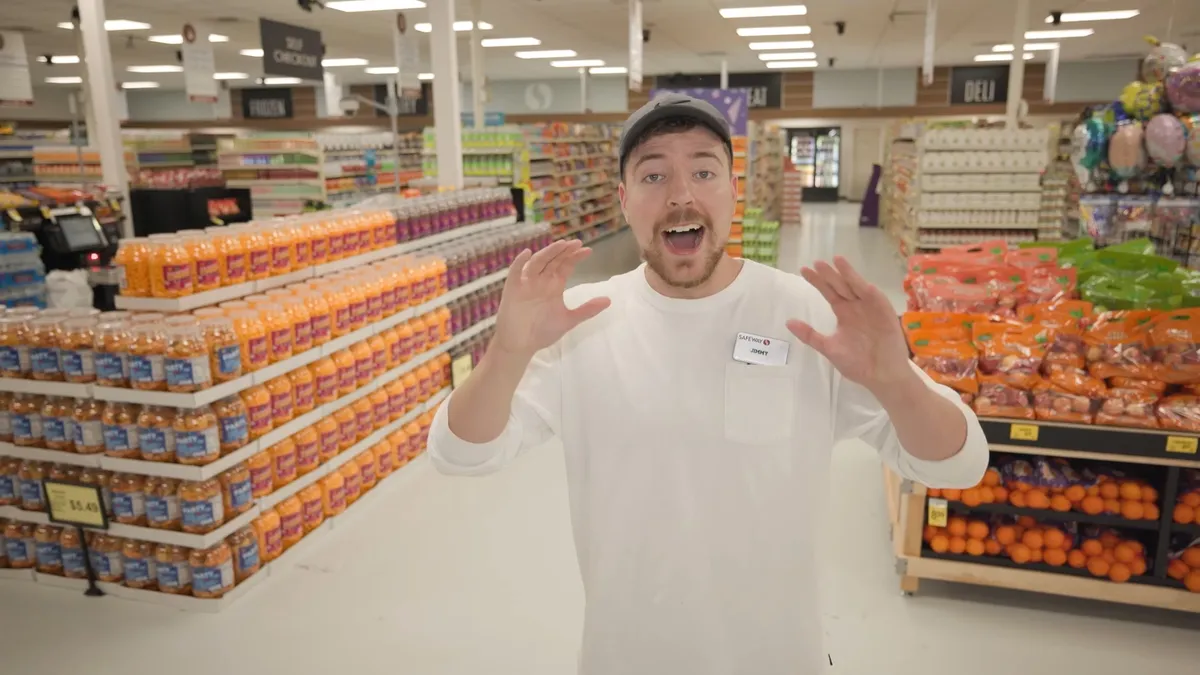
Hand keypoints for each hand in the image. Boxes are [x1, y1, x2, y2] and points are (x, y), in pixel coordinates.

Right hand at [493, 239, 610, 358]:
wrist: (521, 345)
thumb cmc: (543, 332)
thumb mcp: (569, 320)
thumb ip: (587, 310)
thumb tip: (609, 300)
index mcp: (554, 285)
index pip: (566, 265)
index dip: (575, 257)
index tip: (588, 251)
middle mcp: (541, 280)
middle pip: (553, 260)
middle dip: (564, 251)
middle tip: (577, 243)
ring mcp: (526, 283)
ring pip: (537, 262)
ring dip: (548, 252)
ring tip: (560, 245)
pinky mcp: (513, 289)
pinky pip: (515, 272)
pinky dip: (519, 262)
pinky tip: (527, 253)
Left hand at [788, 256, 913, 393]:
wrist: (881, 376)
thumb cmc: (857, 363)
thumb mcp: (829, 348)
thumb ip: (810, 335)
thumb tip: (788, 322)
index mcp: (844, 313)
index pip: (829, 292)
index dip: (817, 281)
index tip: (804, 270)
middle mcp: (856, 306)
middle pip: (841, 285)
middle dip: (829, 275)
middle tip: (817, 263)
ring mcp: (871, 307)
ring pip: (857, 287)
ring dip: (848, 274)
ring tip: (837, 260)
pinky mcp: (885, 313)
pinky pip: (876, 299)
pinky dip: (868, 290)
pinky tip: (860, 282)